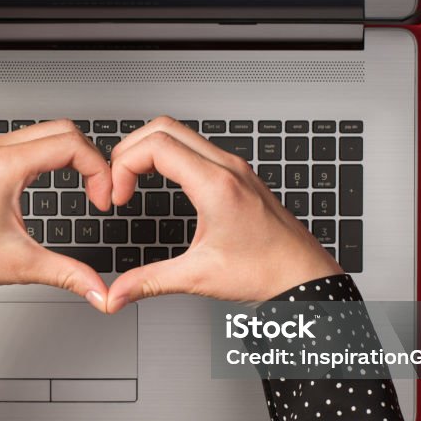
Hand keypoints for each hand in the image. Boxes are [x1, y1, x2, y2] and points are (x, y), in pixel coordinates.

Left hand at [0, 120, 112, 310]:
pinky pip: (27, 144)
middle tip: (98, 192)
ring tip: (84, 188)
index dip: (99, 171)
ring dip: (70, 155)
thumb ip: (69, 275)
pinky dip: (51, 157)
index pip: (71, 145)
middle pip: (63, 130)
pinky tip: (56, 182)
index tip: (102, 201)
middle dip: (90, 159)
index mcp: (4, 166)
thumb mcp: (21, 265)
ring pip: (45, 133)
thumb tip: (100, 290)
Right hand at [105, 116, 341, 312]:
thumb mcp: (199, 277)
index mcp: (216, 186)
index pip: (157, 146)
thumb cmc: (267, 272)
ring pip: (181, 132)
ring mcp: (235, 168)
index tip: (120, 197)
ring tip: (134, 179)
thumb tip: (117, 293)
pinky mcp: (239, 175)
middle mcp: (227, 168)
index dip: (125, 166)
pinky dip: (170, 155)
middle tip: (118, 181)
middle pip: (164, 128)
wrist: (304, 277)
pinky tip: (163, 180)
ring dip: (150, 149)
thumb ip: (149, 282)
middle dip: (130, 150)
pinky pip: (197, 147)